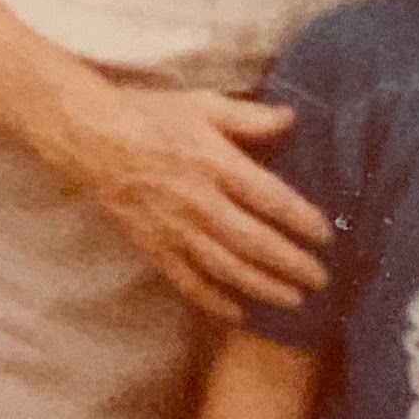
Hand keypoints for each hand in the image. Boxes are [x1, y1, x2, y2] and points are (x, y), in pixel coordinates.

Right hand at [65, 84, 329, 325]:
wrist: (92, 138)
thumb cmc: (152, 115)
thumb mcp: (204, 104)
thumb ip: (249, 116)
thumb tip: (293, 118)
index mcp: (215, 163)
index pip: (269, 198)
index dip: (301, 220)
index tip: (326, 236)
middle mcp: (198, 201)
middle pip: (253, 241)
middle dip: (291, 264)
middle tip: (321, 279)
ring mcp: (174, 228)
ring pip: (225, 267)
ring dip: (262, 287)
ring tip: (293, 300)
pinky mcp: (153, 246)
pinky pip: (187, 280)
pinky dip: (213, 301)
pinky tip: (238, 314)